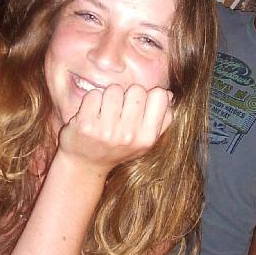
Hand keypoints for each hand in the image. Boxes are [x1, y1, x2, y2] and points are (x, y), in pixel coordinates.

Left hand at [57, 84, 172, 175]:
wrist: (86, 165)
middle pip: (137, 89)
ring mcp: (106, 130)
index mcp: (147, 138)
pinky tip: (92, 114)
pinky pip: (94, 94)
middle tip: (120, 111)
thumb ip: (162, 119)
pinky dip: (91, 100)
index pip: (159, 95)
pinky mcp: (85, 125)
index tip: (138, 107)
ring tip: (105, 113)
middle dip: (128, 96)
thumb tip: (169, 95)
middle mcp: (128, 135)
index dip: (148, 96)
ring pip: (114, 89)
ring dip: (108, 97)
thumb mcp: (145, 140)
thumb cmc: (118, 148)